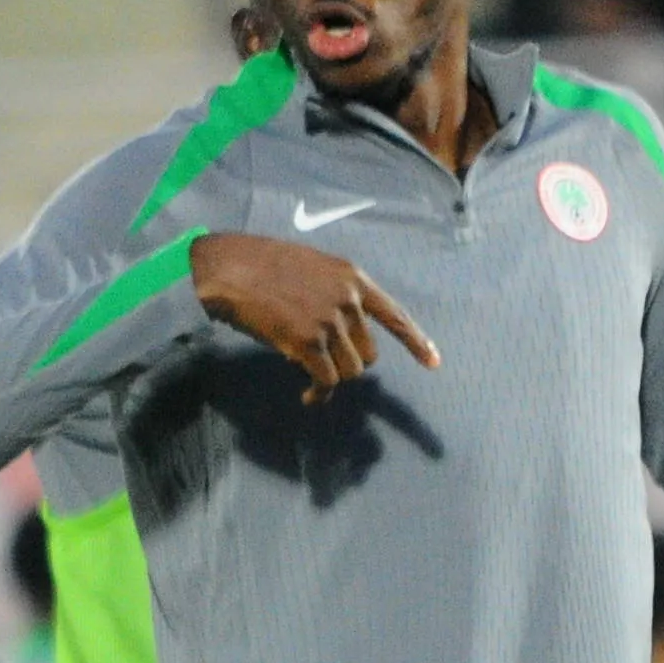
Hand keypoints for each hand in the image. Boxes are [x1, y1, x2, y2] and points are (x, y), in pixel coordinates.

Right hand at [190, 232, 437, 398]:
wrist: (229, 267)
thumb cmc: (261, 266)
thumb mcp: (310, 269)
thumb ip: (333, 296)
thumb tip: (337, 337)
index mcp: (352, 278)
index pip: (394, 315)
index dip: (417, 342)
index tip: (434, 364)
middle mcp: (348, 300)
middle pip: (368, 354)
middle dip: (347, 363)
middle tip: (322, 364)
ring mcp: (329, 321)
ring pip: (349, 371)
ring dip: (331, 378)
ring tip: (310, 377)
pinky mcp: (308, 342)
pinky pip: (326, 380)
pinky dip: (319, 393)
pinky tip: (308, 395)